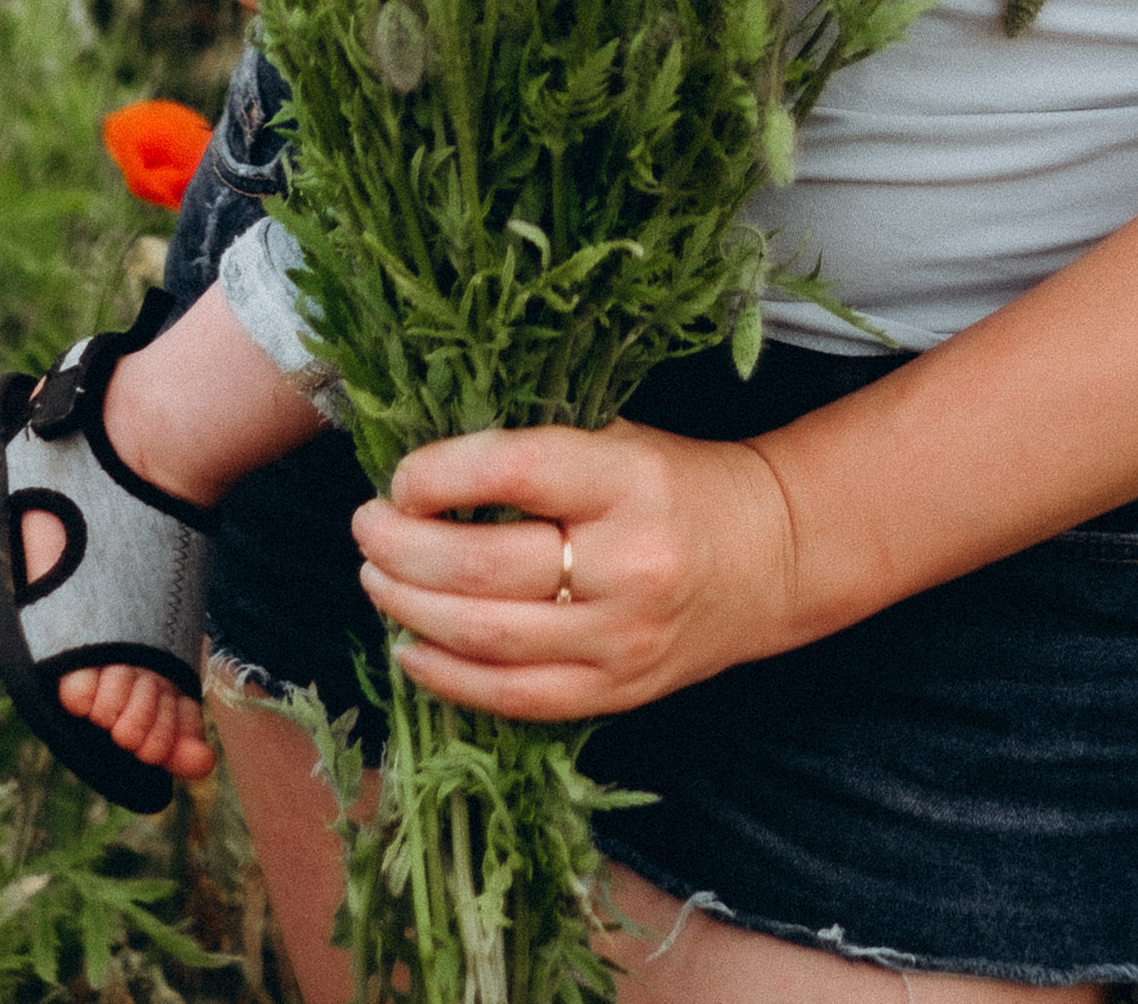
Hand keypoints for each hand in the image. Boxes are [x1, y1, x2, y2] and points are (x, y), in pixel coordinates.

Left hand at [349, 418, 799, 720]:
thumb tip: (424, 469)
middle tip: (366, 528)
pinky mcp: (616, 693)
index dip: (441, 473)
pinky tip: (410, 647)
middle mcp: (629, 563)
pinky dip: (449, 676)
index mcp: (630, 480)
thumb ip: (535, 454)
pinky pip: (513, 696)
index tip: (400, 475)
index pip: (515, 472)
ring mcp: (621, 639)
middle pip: (485, 564)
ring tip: (376, 578)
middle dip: (404, 547)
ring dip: (411, 607)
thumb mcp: (620, 441)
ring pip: (487, 637)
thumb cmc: (678, 482)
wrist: (771, 556)